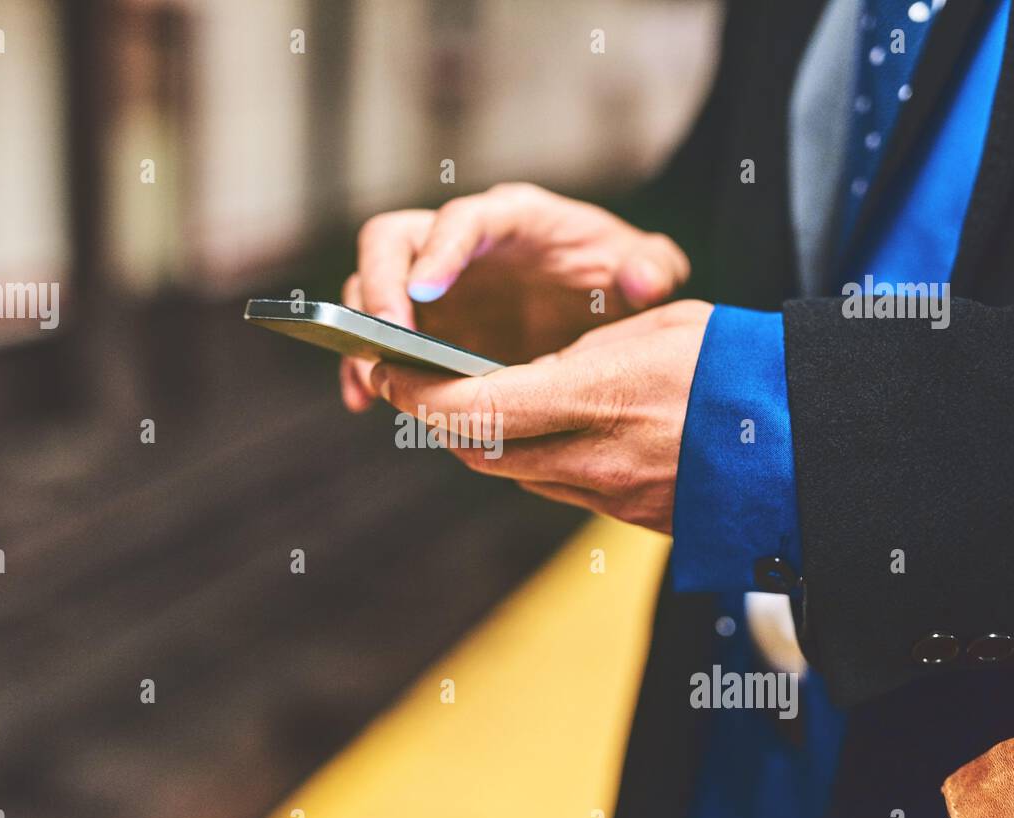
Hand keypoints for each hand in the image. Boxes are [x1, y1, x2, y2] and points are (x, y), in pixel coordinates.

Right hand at [340, 182, 689, 410]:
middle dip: (379, 285)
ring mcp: (431, 282)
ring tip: (373, 381)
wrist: (597, 305)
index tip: (424, 292)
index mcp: (513, 218)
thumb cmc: (615, 276)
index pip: (464, 218)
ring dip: (360, 330)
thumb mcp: (647, 268)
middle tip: (386, 340)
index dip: (440, 250)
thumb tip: (641, 278)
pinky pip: (373, 336)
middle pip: (390, 239)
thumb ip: (654, 266)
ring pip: (368, 285)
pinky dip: (361, 365)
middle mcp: (459, 241)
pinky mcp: (418, 322)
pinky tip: (365, 403)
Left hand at [368, 300, 712, 533]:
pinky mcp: (628, 518)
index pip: (476, 410)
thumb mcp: (658, 328)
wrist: (813, 442)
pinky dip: (530, 459)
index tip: (392, 374)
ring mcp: (611, 497)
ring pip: (513, 473)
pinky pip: (556, 488)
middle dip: (438, 419)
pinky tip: (537, 429)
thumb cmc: (742, 365)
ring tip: (471, 401)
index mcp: (600, 398)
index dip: (420, 397)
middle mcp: (596, 458)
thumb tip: (530, 377)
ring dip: (481, 441)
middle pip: (480, 451)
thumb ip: (580, 357)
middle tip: (415, 385)